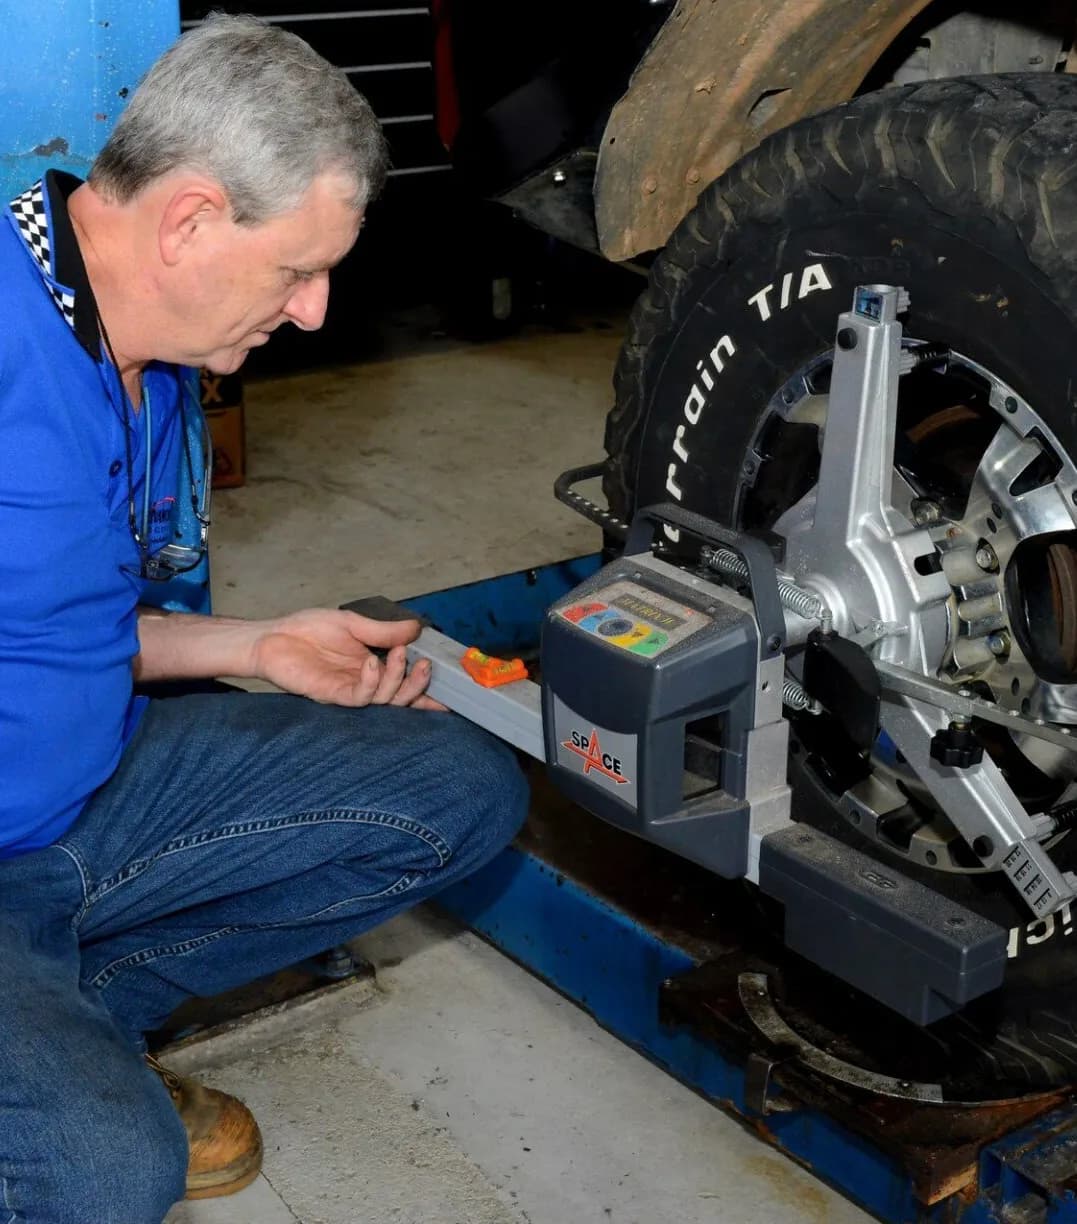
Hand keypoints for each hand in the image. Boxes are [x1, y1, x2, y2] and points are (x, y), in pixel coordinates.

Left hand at [249, 608, 443, 708]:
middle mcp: (365, 683)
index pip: (405, 684)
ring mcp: (349, 690)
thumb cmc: (307, 630)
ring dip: (398, 680)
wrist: (272, 637)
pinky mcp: (332, 695)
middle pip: (401, 697)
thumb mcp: (352, 623)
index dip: (427, 691)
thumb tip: (416, 628)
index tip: (452, 692)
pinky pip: (359, 697)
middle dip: (418, 685)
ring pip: (385, 700)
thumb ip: (384, 630)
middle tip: (425, 665)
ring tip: (401, 656)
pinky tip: (371, 663)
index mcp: (373, 667)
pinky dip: (370, 682)